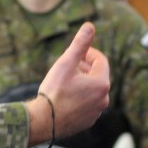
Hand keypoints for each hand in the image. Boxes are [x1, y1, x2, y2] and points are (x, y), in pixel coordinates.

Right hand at [34, 22, 110, 142]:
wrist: (44, 121)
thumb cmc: (54, 91)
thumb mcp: (66, 63)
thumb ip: (80, 44)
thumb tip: (90, 26)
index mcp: (101, 83)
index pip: (101, 60)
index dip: (89, 53)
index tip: (77, 53)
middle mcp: (103, 99)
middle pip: (98, 76)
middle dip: (86, 67)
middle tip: (70, 64)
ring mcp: (96, 112)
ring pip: (93, 91)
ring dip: (83, 82)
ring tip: (67, 79)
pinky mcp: (88, 121)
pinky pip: (87, 104)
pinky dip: (80, 97)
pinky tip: (66, 96)